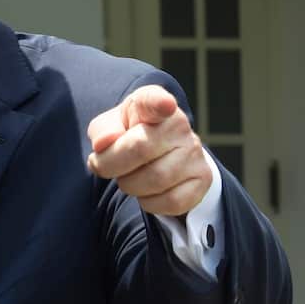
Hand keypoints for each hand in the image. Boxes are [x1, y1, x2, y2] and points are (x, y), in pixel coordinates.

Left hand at [86, 85, 210, 215]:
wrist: (159, 153)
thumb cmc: (130, 136)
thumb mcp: (111, 127)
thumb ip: (102, 131)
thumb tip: (103, 144)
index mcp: (152, 103)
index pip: (155, 100)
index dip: (160, 103)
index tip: (165, 105)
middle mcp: (178, 124)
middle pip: (140, 149)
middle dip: (112, 165)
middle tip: (105, 166)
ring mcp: (194, 152)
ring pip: (156, 179)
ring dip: (131, 186)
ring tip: (129, 178)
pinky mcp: (202, 178)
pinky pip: (172, 201)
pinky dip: (150, 203)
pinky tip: (147, 192)